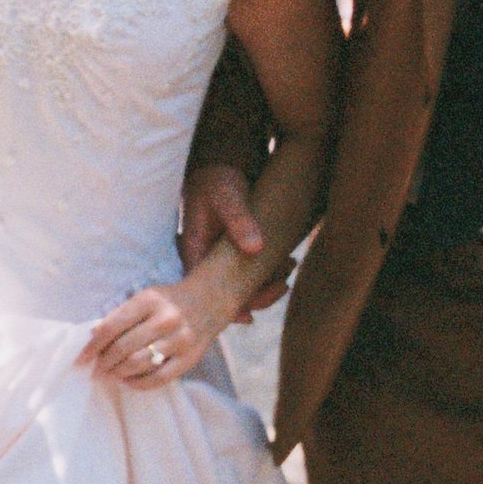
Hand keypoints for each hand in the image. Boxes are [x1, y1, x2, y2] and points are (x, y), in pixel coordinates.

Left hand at [81, 277, 221, 390]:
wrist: (209, 300)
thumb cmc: (168, 300)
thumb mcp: (144, 296)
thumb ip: (120, 315)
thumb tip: (92, 337)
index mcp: (149, 300)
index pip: (112, 326)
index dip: (92, 346)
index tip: (80, 358)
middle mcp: (166, 319)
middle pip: (124, 348)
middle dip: (104, 363)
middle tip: (95, 370)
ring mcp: (180, 340)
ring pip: (140, 364)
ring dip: (119, 373)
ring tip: (110, 375)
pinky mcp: (190, 358)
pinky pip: (159, 378)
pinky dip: (139, 383)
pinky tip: (128, 381)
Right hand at [178, 162, 294, 317]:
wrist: (221, 167)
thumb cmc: (218, 180)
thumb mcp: (227, 195)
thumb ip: (239, 219)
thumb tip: (255, 248)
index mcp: (193, 250)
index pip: (202, 292)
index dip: (224, 308)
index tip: (249, 317)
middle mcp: (204, 261)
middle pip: (226, 295)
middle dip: (256, 296)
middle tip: (283, 284)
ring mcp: (219, 260)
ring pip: (241, 287)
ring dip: (267, 284)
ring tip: (289, 264)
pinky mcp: (233, 255)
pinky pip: (249, 274)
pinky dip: (269, 273)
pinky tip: (286, 261)